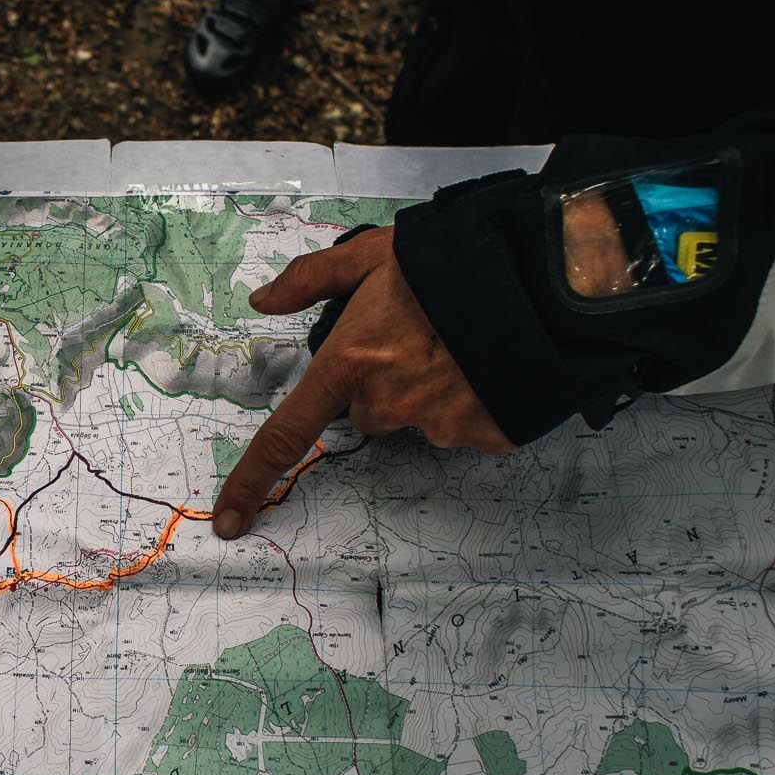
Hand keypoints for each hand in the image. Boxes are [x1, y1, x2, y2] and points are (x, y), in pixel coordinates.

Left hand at [212, 226, 511, 538]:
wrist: (545, 277)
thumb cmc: (453, 260)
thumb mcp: (371, 254)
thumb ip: (310, 280)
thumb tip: (262, 300)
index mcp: (350, 363)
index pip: (287, 434)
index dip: (252, 480)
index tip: (229, 520)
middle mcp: (389, 403)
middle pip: (367, 413)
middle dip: (383, 383)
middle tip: (416, 336)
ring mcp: (439, 425)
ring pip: (416, 420)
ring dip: (429, 390)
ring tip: (460, 343)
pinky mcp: (484, 436)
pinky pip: (463, 428)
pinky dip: (472, 401)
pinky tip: (488, 364)